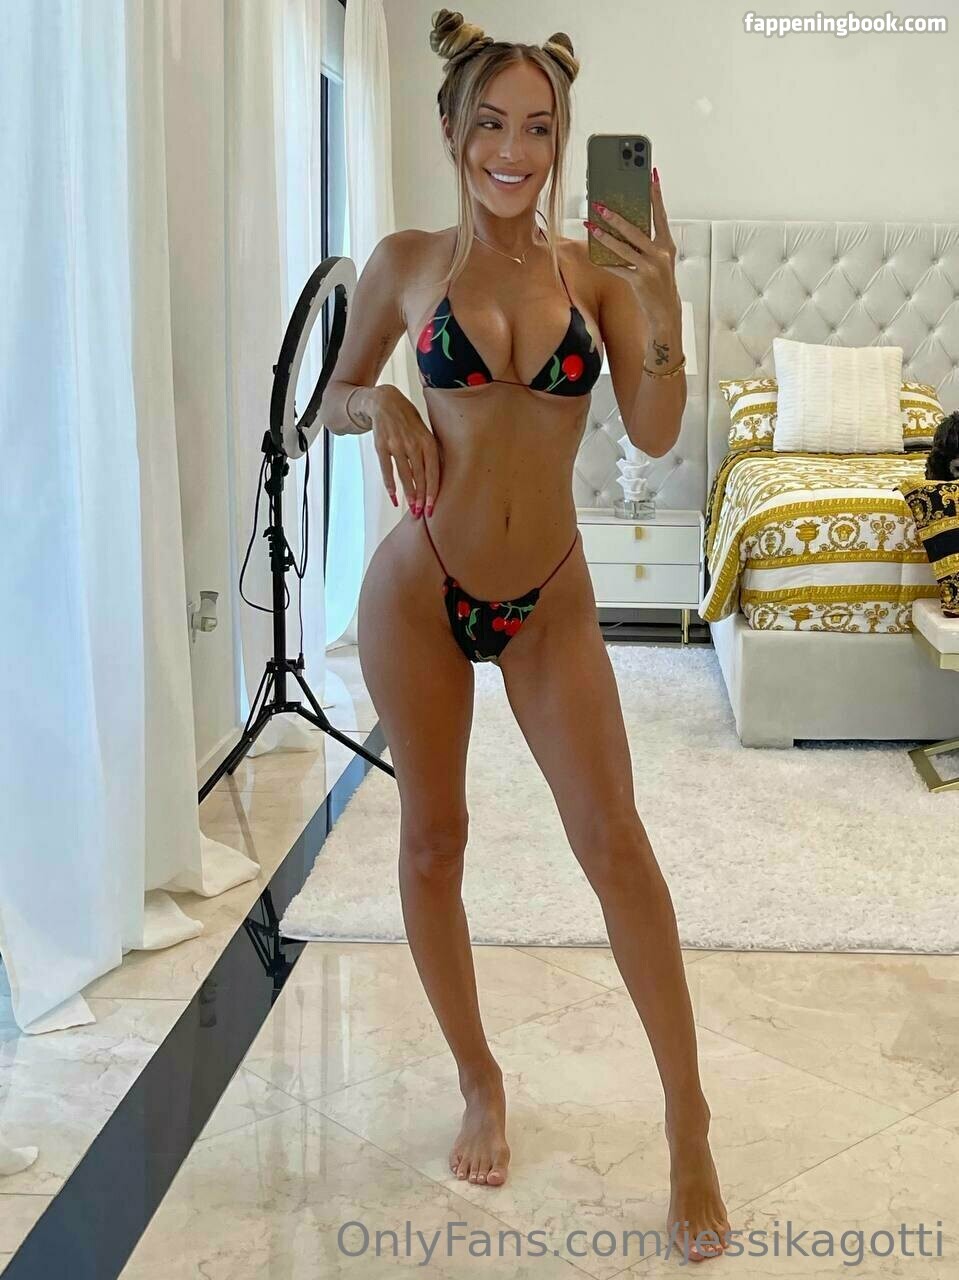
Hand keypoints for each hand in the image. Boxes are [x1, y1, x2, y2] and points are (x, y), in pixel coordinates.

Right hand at [369, 385, 440, 516]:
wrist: (385, 402)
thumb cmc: (408, 421)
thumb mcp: (424, 432)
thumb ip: (429, 453)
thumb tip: (435, 477)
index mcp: (428, 441)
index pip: (433, 471)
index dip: (433, 491)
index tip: (432, 507)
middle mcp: (414, 444)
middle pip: (420, 476)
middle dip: (421, 497)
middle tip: (422, 513)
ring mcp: (397, 445)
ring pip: (405, 474)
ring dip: (408, 494)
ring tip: (411, 508)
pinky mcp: (382, 446)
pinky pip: (387, 469)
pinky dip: (390, 484)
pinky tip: (394, 497)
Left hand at [585, 171, 679, 324]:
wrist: (666, 312)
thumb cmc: (659, 282)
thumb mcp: (659, 260)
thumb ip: (646, 243)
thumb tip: (624, 226)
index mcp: (667, 245)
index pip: (660, 215)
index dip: (656, 195)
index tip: (651, 175)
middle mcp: (660, 254)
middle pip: (636, 230)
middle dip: (617, 217)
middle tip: (601, 205)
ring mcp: (650, 268)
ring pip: (624, 248)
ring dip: (605, 236)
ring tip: (591, 226)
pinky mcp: (639, 282)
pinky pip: (618, 268)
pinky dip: (605, 261)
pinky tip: (593, 255)